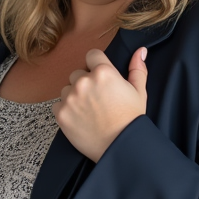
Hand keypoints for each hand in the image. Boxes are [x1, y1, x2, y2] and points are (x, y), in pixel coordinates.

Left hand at [55, 47, 147, 161]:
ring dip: (74, 96)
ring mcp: (70, 98)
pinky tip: (80, 119)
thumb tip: (140, 51)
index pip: (92, 55)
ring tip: (89, 111)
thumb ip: (137, 69)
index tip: (100, 78)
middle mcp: (84, 82)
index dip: (96, 65)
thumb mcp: (139, 92)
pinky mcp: (61, 113)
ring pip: (67, 89)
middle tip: (97, 99)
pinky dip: (66, 110)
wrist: (120, 147)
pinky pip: (58, 104)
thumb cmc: (131, 120)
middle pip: (78, 73)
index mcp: (104, 72)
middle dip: (85, 83)